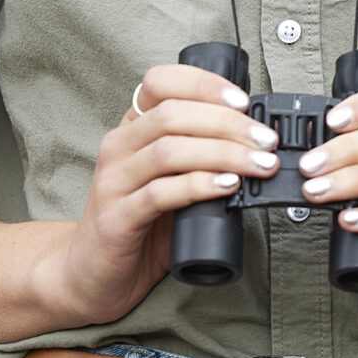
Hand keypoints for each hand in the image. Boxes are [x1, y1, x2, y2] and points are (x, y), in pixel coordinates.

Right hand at [28, 63, 281, 325]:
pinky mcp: (116, 217)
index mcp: (132, 130)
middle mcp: (118, 147)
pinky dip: (198, 185)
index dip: (203, 84)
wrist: (91, 274)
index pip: (160, 82)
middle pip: (172, 114)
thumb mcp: (169, 180)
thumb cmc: (139, 225)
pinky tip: (227, 187)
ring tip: (259, 164)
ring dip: (223, 153)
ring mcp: (114, 181)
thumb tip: (257, 144)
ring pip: (169, 150)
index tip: (243, 101)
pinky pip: (159, 193)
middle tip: (266, 140)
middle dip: (227, 123)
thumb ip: (199, 159)